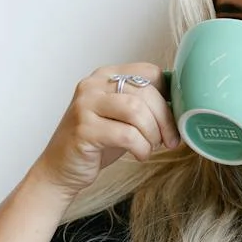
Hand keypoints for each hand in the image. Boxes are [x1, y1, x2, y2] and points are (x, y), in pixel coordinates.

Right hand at [32, 62, 179, 199]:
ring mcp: (86, 105)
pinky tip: (139, 155)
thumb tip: (181, 104)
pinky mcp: (84, 129)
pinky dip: (141, 148)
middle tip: (169, 140)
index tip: (173, 117)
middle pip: (146, 92)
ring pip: (137, 111)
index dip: (168, 95)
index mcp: (106, 75)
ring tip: (150, 147)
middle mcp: (93, 85)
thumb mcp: (122, 117)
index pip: (150, 72)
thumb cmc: (96, 143)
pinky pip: (127, 135)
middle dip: (165, 120)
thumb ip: (144, 104)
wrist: (60, 169)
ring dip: (153, 134)